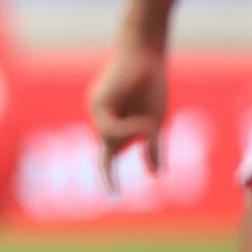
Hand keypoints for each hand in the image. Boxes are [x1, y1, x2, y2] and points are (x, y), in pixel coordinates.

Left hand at [87, 38, 168, 194]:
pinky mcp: (96, 104)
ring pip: (110, 141)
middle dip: (134, 140)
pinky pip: (110, 130)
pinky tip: (144, 122)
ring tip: (148, 119)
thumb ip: (151, 146)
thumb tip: (155, 174)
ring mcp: (97, 112)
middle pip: (114, 148)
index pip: (108, 157)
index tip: (113, 198)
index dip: (109, 177)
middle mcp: (101, 120)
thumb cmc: (151, 85)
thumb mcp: (156, 122)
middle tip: (149, 123)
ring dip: (132, 134)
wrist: (145, 54)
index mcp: (114, 125)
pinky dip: (128, 129)